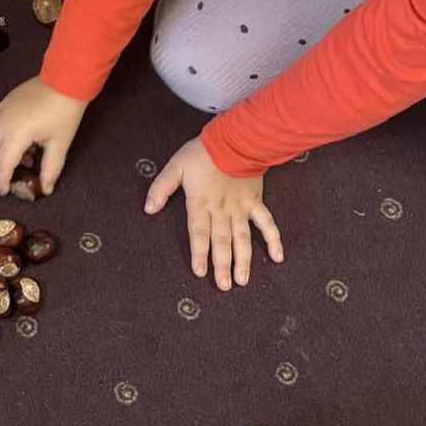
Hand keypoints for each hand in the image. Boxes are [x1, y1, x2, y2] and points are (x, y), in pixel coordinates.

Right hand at [0, 78, 87, 195]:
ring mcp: (1, 111)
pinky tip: (24, 142)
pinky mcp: (4, 103)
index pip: (2, 165)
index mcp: (16, 134)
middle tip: (5, 178)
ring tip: (24, 158)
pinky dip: (4, 140)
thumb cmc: (65, 112)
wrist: (65, 78)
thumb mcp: (60, 144)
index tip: (5, 192)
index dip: (2, 181)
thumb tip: (46, 188)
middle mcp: (2, 123)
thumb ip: (50, 169)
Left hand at [145, 135, 282, 289]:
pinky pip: (266, 223)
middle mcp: (222, 210)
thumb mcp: (175, 166)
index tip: (200, 272)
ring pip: (243, 238)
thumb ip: (161, 188)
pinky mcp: (255, 202)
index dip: (200, 253)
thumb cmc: (202, 153)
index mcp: (201, 202)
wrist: (235, 138)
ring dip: (244, 260)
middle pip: (222, 241)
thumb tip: (148, 209)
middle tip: (224, 286)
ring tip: (243, 281)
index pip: (199, 233)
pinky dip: (273, 240)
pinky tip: (277, 258)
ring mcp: (241, 208)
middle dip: (222, 265)